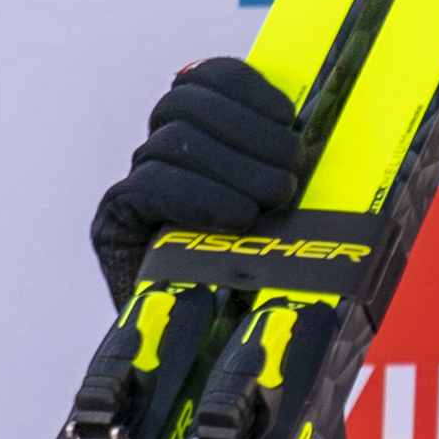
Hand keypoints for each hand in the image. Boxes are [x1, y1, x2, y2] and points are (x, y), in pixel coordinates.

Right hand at [89, 57, 304, 307]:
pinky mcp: (117, 226)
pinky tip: (237, 219)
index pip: (205, 78)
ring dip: (232, 166)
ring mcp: (135, 190)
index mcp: (203, 138)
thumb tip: (321, 133)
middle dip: (245, 129)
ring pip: (171, 141)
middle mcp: (162, 157)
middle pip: (184, 102)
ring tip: (275, 200)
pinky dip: (198, 196)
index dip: (244, 85)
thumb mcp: (295, 218)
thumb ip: (292, 171)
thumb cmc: (274, 288)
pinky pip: (148, 186)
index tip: (289, 117)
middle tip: (291, 170)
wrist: (230, 360)